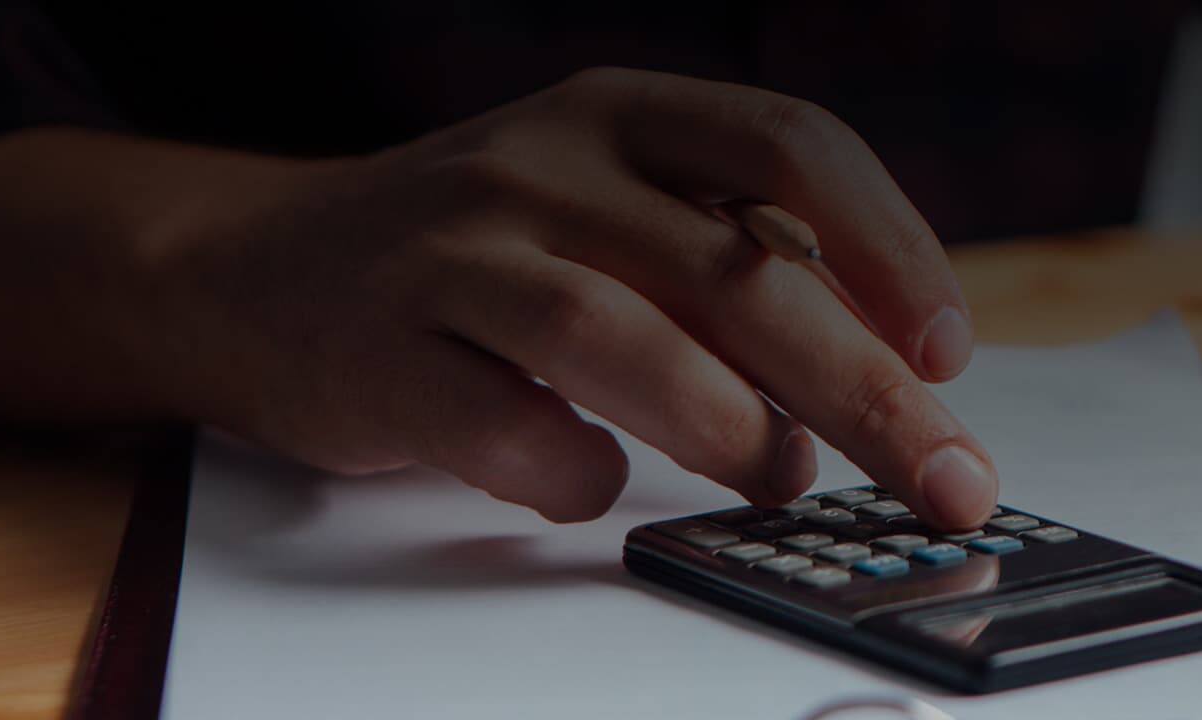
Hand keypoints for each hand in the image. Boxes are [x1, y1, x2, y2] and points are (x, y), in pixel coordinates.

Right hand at [129, 68, 995, 525]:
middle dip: (864, 391)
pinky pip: (502, 425)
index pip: (791, 141)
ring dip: (729, 428)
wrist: (252, 268)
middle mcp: (542, 164)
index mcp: (622, 115)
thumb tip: (892, 372)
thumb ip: (734, 261)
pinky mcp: (376, 352)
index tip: (949, 349)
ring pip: (620, 334)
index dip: (890, 246)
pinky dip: (576, 473)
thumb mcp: (613, 208)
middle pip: (738, 270)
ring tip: (774, 477)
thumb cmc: (483, 255)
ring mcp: (452, 252)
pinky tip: (597, 481)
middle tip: (941, 476)